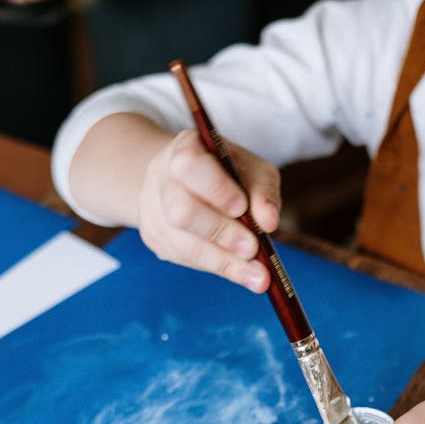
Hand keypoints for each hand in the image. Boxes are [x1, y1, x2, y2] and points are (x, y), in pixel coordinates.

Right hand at [137, 128, 281, 292]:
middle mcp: (163, 180)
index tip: (241, 208)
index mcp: (185, 149)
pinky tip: (244, 273)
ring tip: (257, 273)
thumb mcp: (251, 169)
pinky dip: (220, 267)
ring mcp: (155, 213)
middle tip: (252, 248)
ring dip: (224, 260)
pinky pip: (187, 260)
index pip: (190, 167)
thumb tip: (269, 222)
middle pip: (182, 211)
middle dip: (221, 232)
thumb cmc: (226, 173)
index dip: (217, 190)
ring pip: (184, 244)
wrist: (187, 182)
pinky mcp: (158, 240)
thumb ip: (263, 190)